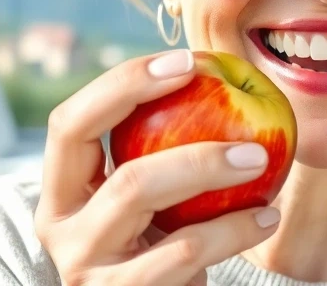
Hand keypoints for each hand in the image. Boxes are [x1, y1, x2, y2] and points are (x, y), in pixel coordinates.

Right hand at [35, 50, 281, 284]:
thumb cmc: (156, 250)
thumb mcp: (145, 203)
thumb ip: (157, 151)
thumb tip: (219, 73)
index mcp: (61, 193)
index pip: (70, 123)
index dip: (123, 84)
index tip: (187, 62)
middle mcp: (61, 230)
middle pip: (107, 162)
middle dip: (177, 130)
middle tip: (243, 120)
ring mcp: (89, 271)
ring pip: (141, 199)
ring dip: (209, 172)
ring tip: (261, 161)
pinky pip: (183, 255)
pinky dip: (232, 231)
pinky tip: (266, 217)